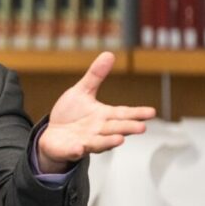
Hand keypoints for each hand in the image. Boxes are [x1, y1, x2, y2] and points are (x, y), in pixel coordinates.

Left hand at [38, 52, 156, 172]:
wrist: (53, 134)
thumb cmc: (70, 114)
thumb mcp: (82, 91)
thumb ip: (95, 76)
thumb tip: (109, 54)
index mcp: (103, 116)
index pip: (123, 114)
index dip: (137, 113)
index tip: (151, 112)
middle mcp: (98, 130)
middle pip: (115, 129)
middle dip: (127, 128)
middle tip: (141, 128)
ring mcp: (85, 141)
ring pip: (99, 143)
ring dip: (108, 142)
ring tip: (119, 140)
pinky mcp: (70, 149)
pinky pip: (74, 151)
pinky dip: (76, 150)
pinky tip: (78, 148)